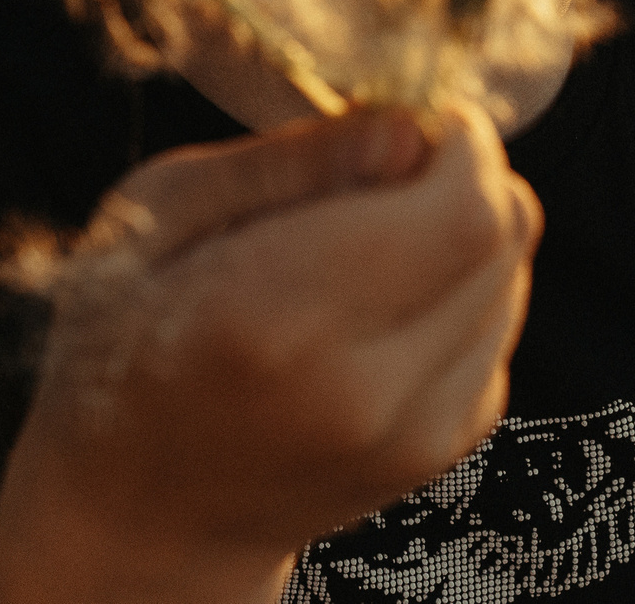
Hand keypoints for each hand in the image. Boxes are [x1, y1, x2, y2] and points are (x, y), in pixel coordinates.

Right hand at [0, 104, 542, 603]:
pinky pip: (496, 328)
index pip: (462, 211)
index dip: (458, 143)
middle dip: (464, 173)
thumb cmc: (125, 340)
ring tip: (362, 244)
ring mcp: (410, 437)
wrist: (137, 513)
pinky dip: (458, 291)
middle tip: (384, 167)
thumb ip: (291, 163)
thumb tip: (406, 126)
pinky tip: (374, 302)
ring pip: (510, 277)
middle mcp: (360, 393)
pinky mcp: (438, 454)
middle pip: (502, 236)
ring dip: (462, 232)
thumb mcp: (162, 212)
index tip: (408, 120)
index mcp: (272, 321)